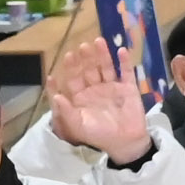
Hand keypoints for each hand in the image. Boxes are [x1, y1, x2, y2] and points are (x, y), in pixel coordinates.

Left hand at [43, 28, 152, 161]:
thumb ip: (66, 111)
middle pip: (90, 69)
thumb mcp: (78, 126)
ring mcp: (113, 86)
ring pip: (106, 67)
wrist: (125, 142)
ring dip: (103, 55)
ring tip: (99, 42)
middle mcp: (96, 88)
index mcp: (81, 95)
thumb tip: (55, 96)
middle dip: (86, 58)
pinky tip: (121, 51)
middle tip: (83, 46)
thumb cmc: (98, 135)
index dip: (72, 67)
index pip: (74, 77)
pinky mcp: (129, 88)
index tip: (69, 55)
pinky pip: (126, 73)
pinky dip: (125, 62)